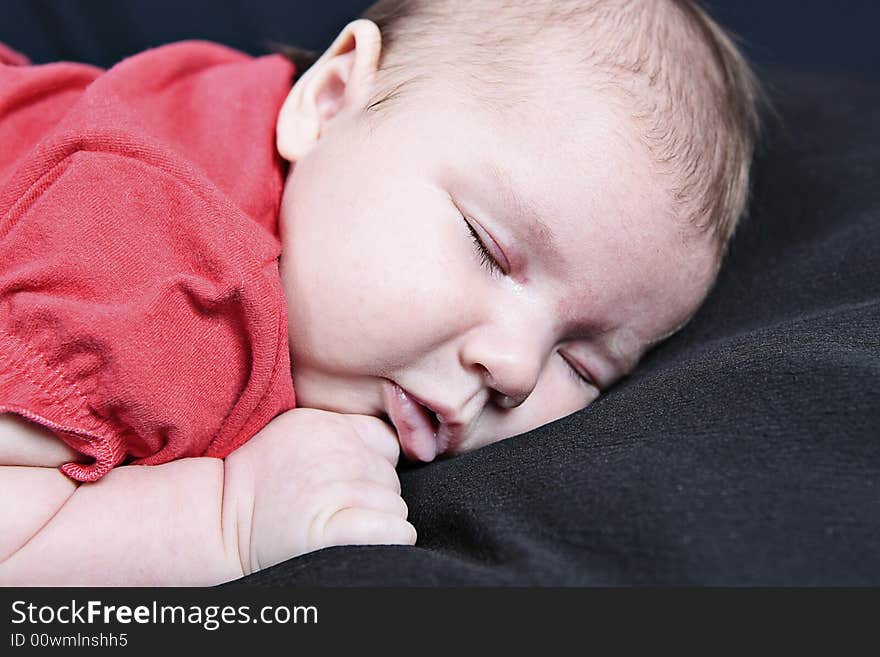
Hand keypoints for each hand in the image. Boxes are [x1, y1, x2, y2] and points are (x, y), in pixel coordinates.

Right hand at [223, 408, 414, 574]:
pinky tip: (362, 541)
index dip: (375, 466)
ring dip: (377, 522)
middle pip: (393, 479)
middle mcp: (340, 452)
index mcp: (332, 425)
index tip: (353, 483)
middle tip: (334, 510)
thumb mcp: (299, 432)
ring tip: (335, 526)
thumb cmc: (260, 481)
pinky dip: (389, 539)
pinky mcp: (336, 527)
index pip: (388, 443)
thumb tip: (390, 446)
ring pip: (395, 508)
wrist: (217, 519)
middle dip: (373, 498)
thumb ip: (342, 431)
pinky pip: (394, 530)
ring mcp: (338, 489)